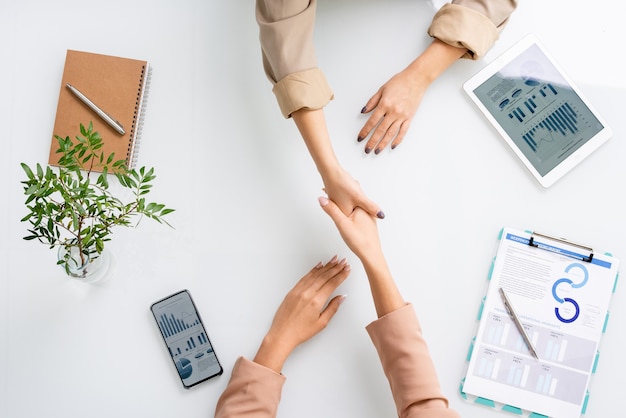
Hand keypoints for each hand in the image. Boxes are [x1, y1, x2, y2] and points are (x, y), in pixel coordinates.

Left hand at [253, 256, 349, 372]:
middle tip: (343, 261)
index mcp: (316, 301)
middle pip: (325, 276)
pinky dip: (313, 270)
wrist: (282, 334)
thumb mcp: (321, 323)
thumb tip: (341, 297)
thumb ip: (332, 308)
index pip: (332, 284)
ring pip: (315, 274)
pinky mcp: (292, 290)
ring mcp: (299, 290)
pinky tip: (319, 266)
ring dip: (326, 266)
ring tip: (334, 260)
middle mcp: (307, 293)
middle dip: (336, 268)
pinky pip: (305, 277)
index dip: (341, 275)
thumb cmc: (300, 331)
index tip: (347, 269)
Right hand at [318, 196, 382, 262]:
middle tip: (328, 193)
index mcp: (362, 207)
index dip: (336, 192)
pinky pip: (357, 215)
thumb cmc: (359, 241)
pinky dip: (350, 214)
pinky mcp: (368, 225)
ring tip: (334, 204)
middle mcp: (367, 211)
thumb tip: (321, 198)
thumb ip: (332, 210)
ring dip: (345, 206)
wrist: (371, 256)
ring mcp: (369, 218)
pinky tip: (346, 218)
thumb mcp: (342, 224)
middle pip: (351, 200)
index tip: (326, 189)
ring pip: (354, 208)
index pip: (347, 194)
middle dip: (340, 198)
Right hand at [322, 167, 384, 218]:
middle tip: (354, 190)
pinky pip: (348, 195)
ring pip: (354, 200)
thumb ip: (370, 207)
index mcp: (346, 214)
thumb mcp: (359, 197)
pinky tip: (347, 185)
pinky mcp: (337, 196)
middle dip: (359, 197)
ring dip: (355, 193)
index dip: (364, 204)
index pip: (362, 213)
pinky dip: (350, 190)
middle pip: (358, 206)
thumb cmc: (341, 184)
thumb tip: (381, 215)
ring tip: (350, 186)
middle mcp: (341, 211)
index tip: (359, 196)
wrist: (329, 171)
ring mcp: (338, 203)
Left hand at [357, 66, 425, 153]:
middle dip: (372, 142)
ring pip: (391, 133)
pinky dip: (398, 140)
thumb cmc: (399, 82)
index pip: (372, 122)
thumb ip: (372, 102)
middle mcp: (393, 112)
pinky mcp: (410, 117)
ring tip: (377, 151)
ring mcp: (402, 116)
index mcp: (384, 104)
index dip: (365, 131)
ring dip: (383, 144)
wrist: (416, 79)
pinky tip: (392, 145)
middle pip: (380, 130)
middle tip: (367, 149)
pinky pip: (403, 131)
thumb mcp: (382, 89)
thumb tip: (364, 111)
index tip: (360, 138)